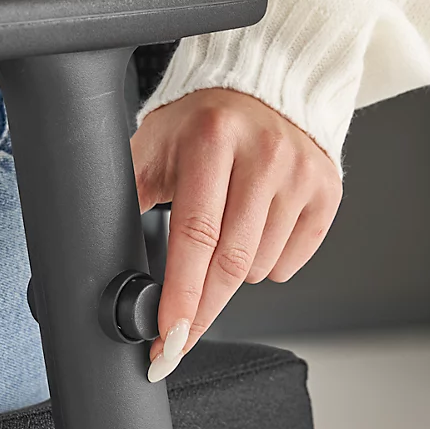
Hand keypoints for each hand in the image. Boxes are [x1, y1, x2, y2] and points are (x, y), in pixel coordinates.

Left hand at [130, 88, 341, 380]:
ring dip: (231, 274)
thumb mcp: (155, 145)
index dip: (181, 294)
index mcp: (212, 139)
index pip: (195, 234)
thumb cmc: (201, 122)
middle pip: (230, 262)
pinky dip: (265, 264)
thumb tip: (102, 257)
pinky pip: (290, 263)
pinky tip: (253, 231)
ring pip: (259, 267)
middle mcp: (264, 154)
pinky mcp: (327, 191)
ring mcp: (301, 174)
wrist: (261, 88)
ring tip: (219, 235)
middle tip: (175, 340)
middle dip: (200, 311)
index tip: (168, 337)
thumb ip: (132, 193)